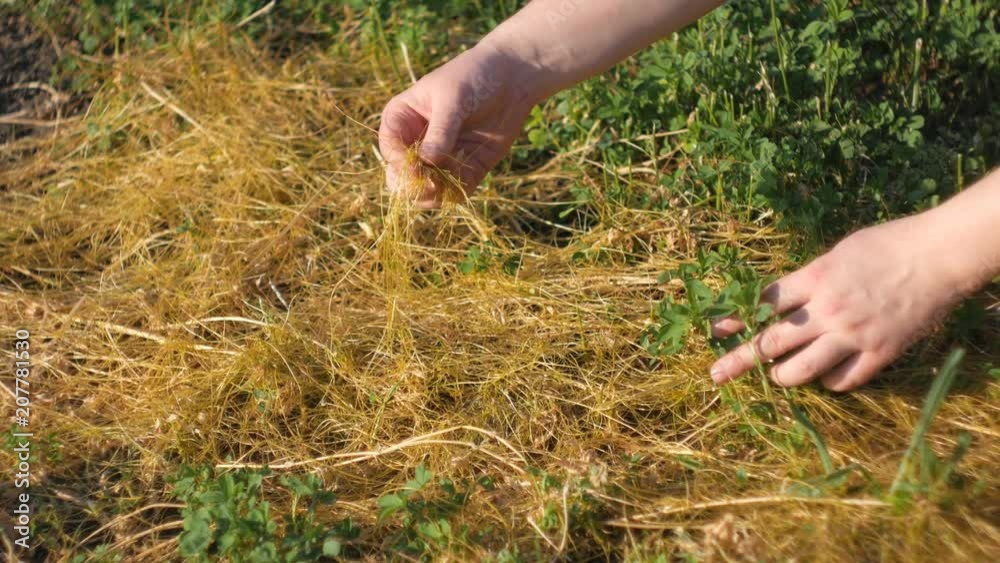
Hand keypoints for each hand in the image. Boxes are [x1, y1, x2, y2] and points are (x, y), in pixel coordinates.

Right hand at [378, 43, 536, 207]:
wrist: (512, 77)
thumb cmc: (474, 76)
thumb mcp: (453, 99)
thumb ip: (441, 131)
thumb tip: (427, 162)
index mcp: (402, 119)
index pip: (390, 149)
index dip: (400, 164)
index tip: (417, 169)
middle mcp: (416, 142)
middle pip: (400, 177)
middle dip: (413, 186)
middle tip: (432, 184)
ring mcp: (439, 159)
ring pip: (424, 191)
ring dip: (434, 194)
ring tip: (448, 186)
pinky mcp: (464, 169)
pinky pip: (453, 192)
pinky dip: (456, 194)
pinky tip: (465, 183)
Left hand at [708, 214, 973, 390]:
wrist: (938, 256)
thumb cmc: (887, 244)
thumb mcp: (837, 252)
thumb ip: (809, 278)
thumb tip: (781, 300)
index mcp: (814, 278)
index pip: (761, 303)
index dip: (734, 318)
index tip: (713, 331)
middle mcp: (827, 310)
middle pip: (771, 341)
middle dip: (739, 359)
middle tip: (716, 374)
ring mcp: (852, 335)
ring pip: (801, 370)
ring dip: (781, 377)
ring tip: (775, 378)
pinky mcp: (878, 354)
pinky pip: (841, 380)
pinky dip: (828, 381)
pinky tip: (825, 376)